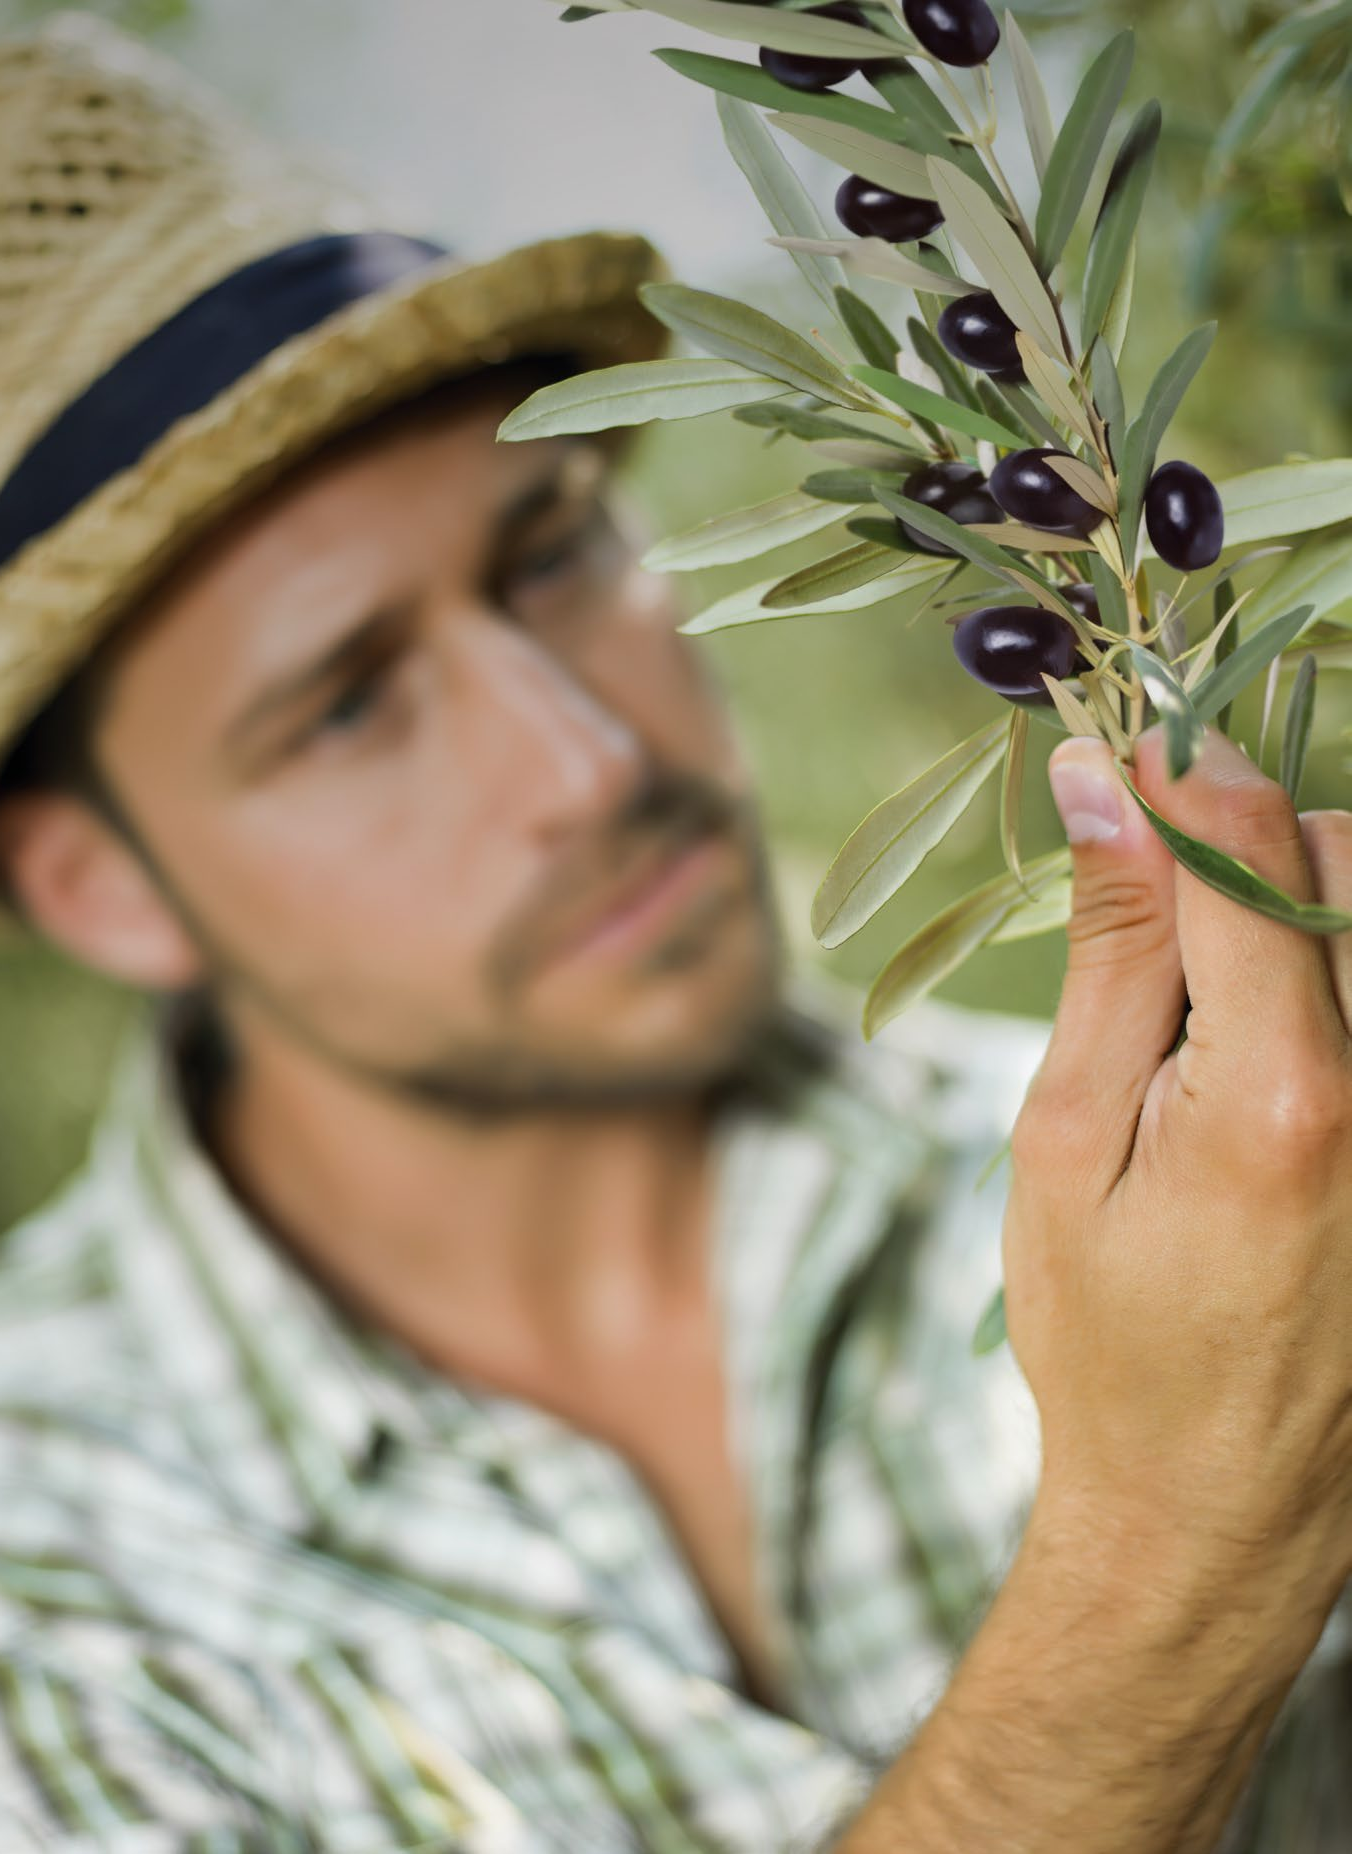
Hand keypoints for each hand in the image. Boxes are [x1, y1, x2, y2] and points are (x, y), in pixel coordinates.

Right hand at [1003, 721, 1351, 1631]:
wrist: (1211, 1510)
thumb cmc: (1107, 1338)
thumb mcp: (1067, 1140)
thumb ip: (1111, 954)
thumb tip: (1101, 788)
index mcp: (1282, 1100)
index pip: (1250, 854)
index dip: (1177, 772)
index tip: (1113, 746)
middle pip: (1349, 862)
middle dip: (1249, 835)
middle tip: (1153, 889)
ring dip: (1304, 902)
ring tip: (1212, 989)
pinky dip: (1331, 976)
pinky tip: (1270, 1043)